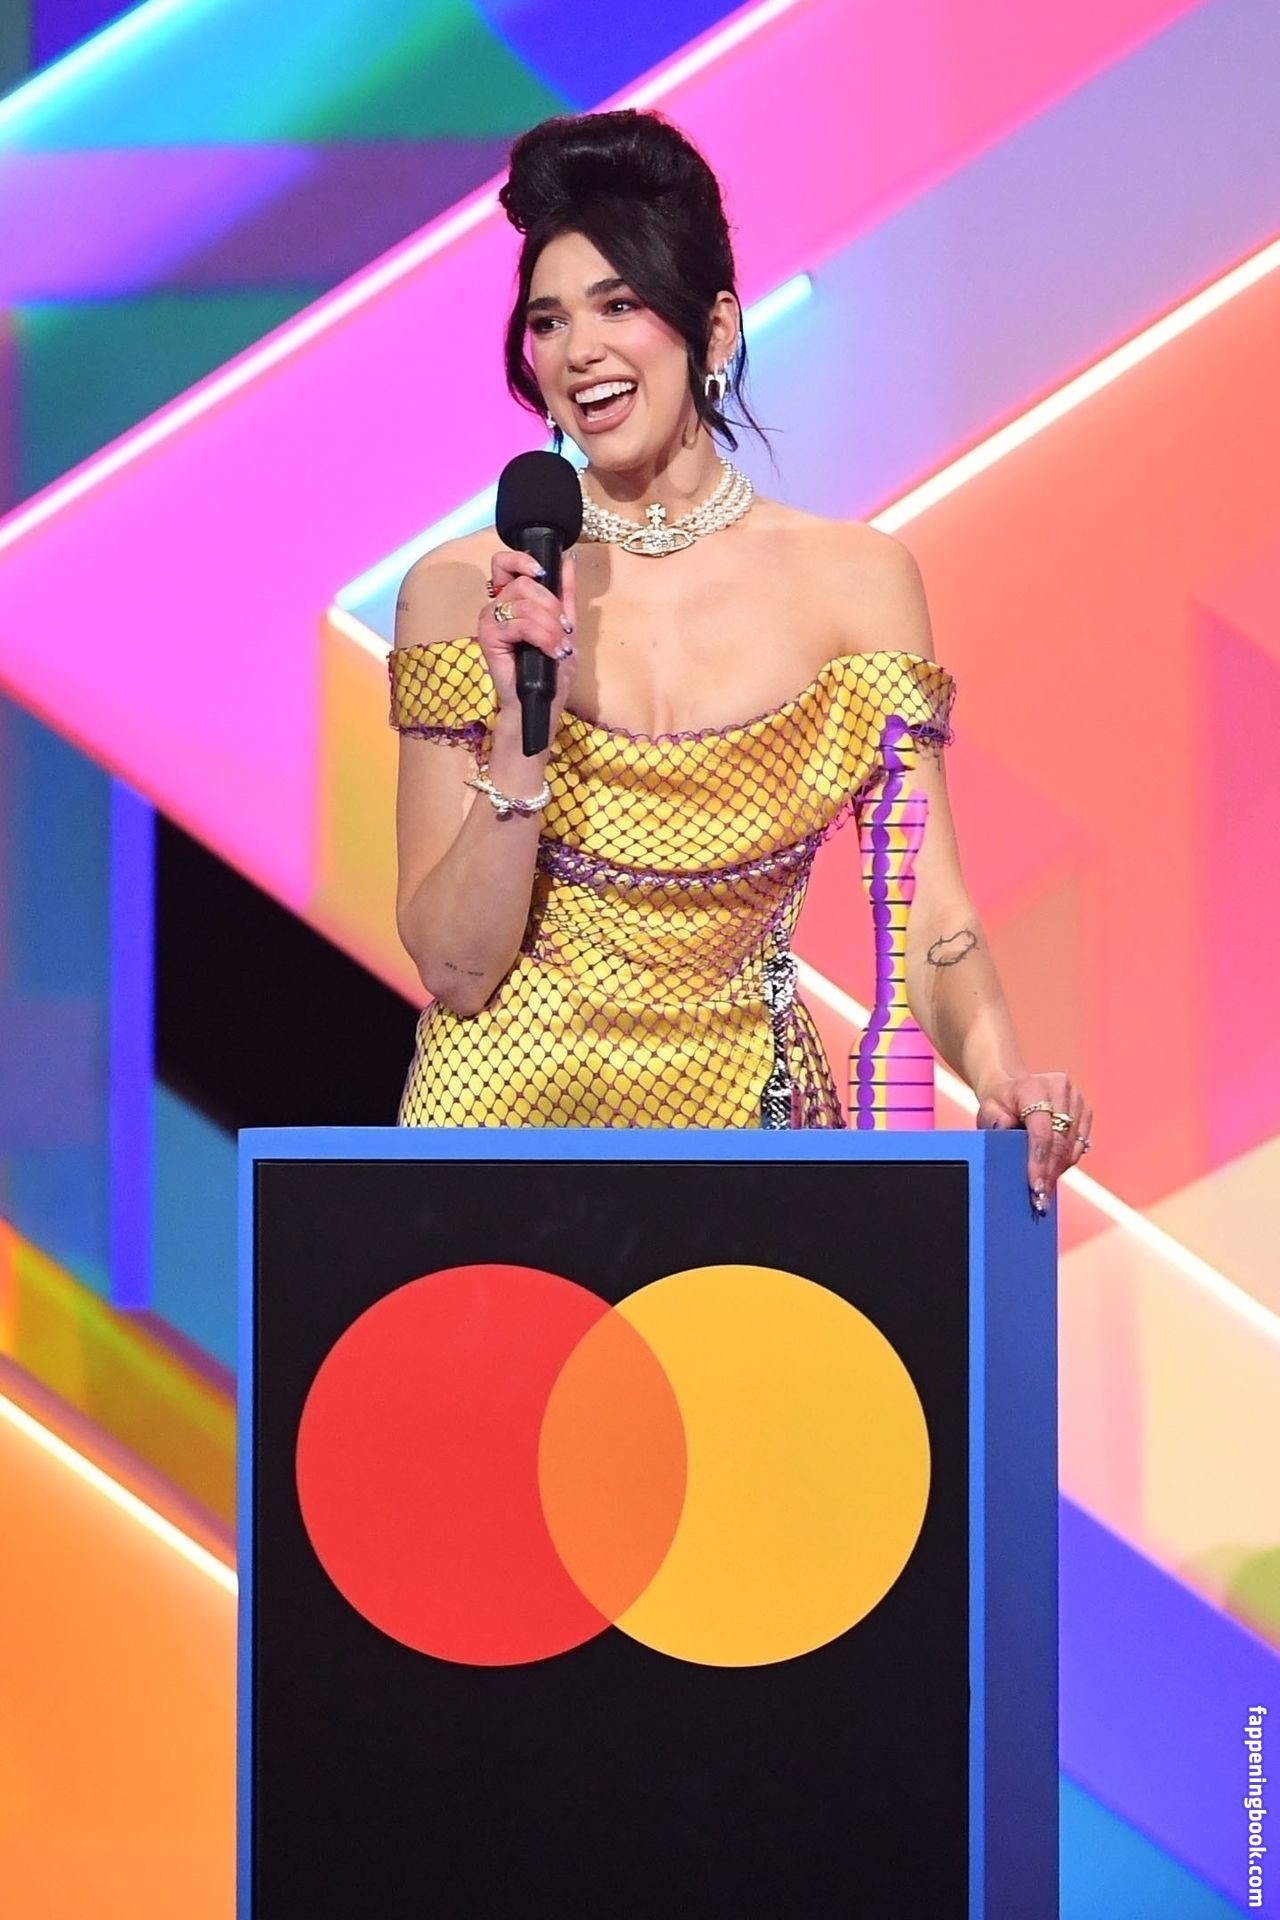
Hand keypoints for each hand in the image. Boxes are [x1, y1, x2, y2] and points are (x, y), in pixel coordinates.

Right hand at [476, 548, 578, 727]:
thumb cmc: (550, 668)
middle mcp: (497, 605)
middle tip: (562, 629)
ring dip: (550, 626)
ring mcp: (489, 620)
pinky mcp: (488, 637)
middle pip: (523, 583)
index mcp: (511, 598)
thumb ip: (565, 593)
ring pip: (523, 604)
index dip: (523, 560)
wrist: (542, 700)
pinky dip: (542, 637)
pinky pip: (518, 624)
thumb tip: (567, 561)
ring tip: (559, 646)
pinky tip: (550, 651)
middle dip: (550, 605)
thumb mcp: (565, 625)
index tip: (544, 575)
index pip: (504, 562)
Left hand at [976, 1070, 1092, 1216]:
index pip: (1041, 1131)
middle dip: (1049, 1172)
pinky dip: (1067, 1161)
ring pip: (1072, 1145)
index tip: (1036, 1187)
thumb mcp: (988, 1108)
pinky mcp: (1085, 1110)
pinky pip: (1080, 1144)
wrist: (1014, 1088)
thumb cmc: (999, 1103)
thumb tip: (1003, 1129)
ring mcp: (1076, 1099)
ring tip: (1045, 1190)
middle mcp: (1059, 1089)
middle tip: (1040, 1198)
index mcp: (1033, 1087)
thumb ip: (992, 1119)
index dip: (1039, 1162)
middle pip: (1059, 1140)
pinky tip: (1053, 1173)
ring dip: (1058, 1170)